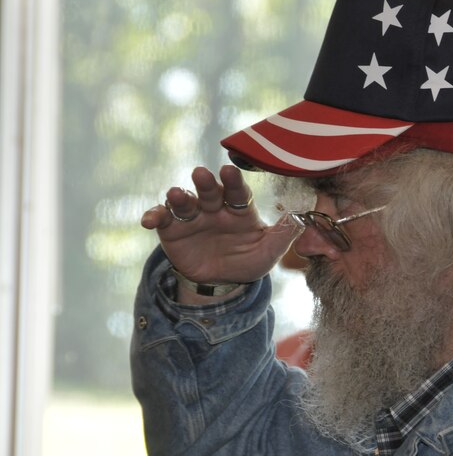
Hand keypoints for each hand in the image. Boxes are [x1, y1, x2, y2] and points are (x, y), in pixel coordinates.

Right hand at [141, 165, 300, 284]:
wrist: (221, 284)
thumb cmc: (247, 262)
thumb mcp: (267, 253)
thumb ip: (282, 235)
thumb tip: (301, 216)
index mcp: (239, 210)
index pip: (237, 191)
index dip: (233, 181)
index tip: (229, 170)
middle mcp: (215, 208)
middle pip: (209, 190)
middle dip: (205, 183)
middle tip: (202, 174)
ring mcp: (192, 217)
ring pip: (184, 201)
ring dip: (179, 197)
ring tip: (176, 195)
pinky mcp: (172, 229)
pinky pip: (161, 219)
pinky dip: (153, 216)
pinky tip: (148, 221)